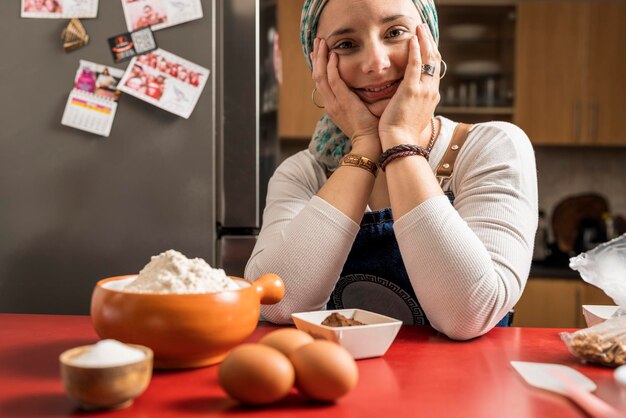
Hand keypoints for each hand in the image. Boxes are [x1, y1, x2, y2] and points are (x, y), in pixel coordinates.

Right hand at [312, 38, 380, 157]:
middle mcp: (330, 104)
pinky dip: (331, 67)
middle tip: (318, 42)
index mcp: (333, 106)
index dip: (319, 66)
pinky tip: (333, 55)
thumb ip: (357, 99)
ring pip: (321, 75)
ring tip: (322, 42)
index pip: (321, 82)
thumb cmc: (370, 130)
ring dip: (321, 57)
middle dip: (317, 57)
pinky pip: (333, 80)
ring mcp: (335, 103)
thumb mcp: (359, 113)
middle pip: (317, 76)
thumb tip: (366, 87)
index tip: (319, 53)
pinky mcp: (343, 101)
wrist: (369, 143)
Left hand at [378, 24, 440, 147]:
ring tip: (419, 29)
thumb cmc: (403, 134)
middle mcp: (432, 91)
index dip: (431, 56)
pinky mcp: (411, 90)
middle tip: (424, 30)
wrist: (400, 143)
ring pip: (428, 59)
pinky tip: (412, 40)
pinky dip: (415, 50)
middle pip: (435, 61)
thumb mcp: (414, 117)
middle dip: (430, 43)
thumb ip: (415, 105)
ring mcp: (423, 90)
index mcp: (432, 97)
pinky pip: (415, 64)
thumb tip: (412, 101)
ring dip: (424, 41)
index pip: (434, 71)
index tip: (426, 44)